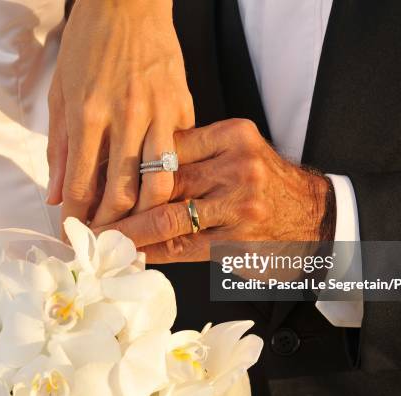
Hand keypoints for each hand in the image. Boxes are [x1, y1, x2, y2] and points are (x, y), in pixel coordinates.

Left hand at [47, 0, 194, 230]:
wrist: (128, 3)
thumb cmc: (89, 44)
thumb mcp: (61, 92)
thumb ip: (59, 147)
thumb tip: (55, 193)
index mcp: (89, 113)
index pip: (83, 183)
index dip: (78, 216)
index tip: (76, 232)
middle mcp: (126, 117)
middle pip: (124, 192)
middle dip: (113, 224)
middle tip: (106, 238)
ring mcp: (160, 111)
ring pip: (160, 180)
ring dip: (146, 212)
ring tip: (135, 225)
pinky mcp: (184, 105)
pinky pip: (180, 152)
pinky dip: (169, 173)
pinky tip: (159, 183)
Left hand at [93, 119, 333, 262]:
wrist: (316, 218)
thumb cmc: (267, 185)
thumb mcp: (238, 154)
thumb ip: (194, 157)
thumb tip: (135, 171)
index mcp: (231, 136)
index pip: (165, 146)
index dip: (126, 164)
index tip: (96, 176)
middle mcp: (236, 166)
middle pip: (161, 181)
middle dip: (118, 200)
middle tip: (85, 211)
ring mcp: (238, 206)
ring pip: (166, 217)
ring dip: (127, 231)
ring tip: (98, 238)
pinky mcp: (238, 242)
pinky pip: (182, 247)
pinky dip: (153, 252)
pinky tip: (131, 254)